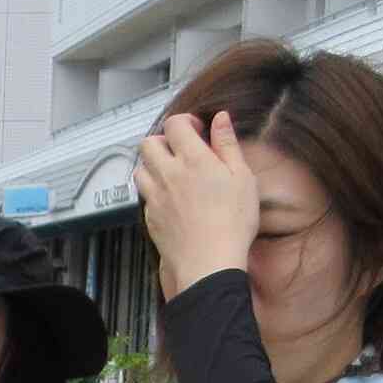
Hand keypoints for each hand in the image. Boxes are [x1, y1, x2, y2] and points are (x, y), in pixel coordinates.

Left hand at [134, 111, 262, 302]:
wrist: (208, 263)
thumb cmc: (231, 223)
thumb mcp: (242, 178)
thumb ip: (228, 144)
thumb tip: (221, 119)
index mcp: (193, 159)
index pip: (174, 124)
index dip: (185, 122)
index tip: (197, 129)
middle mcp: (168, 174)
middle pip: (148, 143)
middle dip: (163, 140)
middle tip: (181, 150)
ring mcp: (155, 196)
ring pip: (140, 168)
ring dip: (153, 164)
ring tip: (173, 173)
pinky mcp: (149, 217)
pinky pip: (143, 194)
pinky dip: (152, 189)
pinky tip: (170, 198)